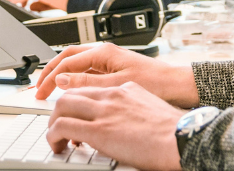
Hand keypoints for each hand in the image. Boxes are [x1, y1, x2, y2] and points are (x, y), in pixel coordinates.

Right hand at [36, 42, 199, 107]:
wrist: (177, 85)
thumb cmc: (155, 82)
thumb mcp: (116, 85)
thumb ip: (87, 82)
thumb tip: (62, 80)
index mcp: (103, 52)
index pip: (66, 62)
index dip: (49, 77)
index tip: (40, 92)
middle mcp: (104, 52)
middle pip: (67, 58)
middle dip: (50, 72)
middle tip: (38, 89)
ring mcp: (108, 59)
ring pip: (76, 64)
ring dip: (61, 75)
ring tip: (50, 89)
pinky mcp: (113, 68)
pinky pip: (86, 71)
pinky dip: (74, 79)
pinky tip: (71, 91)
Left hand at [47, 82, 183, 170]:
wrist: (181, 137)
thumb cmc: (173, 131)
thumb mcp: (150, 108)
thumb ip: (132, 108)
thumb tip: (124, 122)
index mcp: (125, 89)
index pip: (90, 88)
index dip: (77, 102)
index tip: (74, 115)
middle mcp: (112, 95)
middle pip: (72, 93)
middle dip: (59, 110)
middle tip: (58, 125)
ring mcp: (104, 111)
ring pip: (62, 106)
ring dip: (53, 123)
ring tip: (55, 138)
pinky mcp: (98, 130)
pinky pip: (62, 126)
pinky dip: (53, 135)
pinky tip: (57, 144)